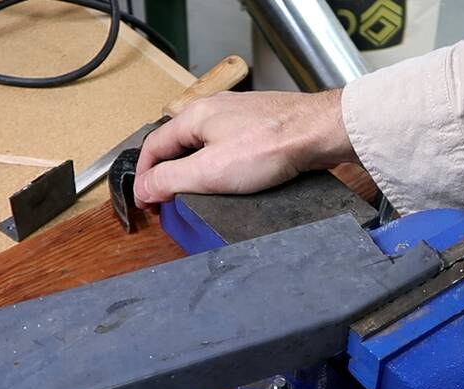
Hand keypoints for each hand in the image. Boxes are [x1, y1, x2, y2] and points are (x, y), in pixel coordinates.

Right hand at [133, 89, 357, 207]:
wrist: (319, 133)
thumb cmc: (271, 145)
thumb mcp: (210, 171)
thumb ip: (171, 179)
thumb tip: (144, 188)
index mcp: (194, 116)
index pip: (153, 147)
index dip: (144, 177)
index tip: (146, 201)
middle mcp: (214, 111)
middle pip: (178, 144)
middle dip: (168, 173)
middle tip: (167, 200)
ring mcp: (239, 117)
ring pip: (204, 145)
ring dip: (194, 170)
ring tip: (195, 193)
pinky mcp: (261, 127)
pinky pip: (230, 147)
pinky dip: (220, 166)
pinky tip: (230, 180)